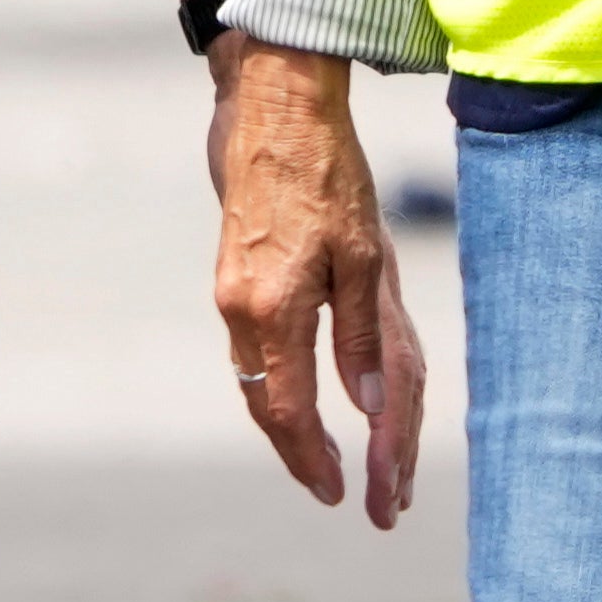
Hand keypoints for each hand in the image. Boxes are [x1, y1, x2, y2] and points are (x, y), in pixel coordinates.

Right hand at [207, 41, 429, 523]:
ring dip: (286, 423)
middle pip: (268, 407)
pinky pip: (252, 352)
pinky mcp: (232, 275)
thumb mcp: (363, 257)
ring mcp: (232, 293)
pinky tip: (293, 392)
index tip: (336, 494)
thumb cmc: (328, 173)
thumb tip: (370, 408)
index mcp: (276, 310)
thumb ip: (362, 335)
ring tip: (317, 453)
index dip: (314, 459)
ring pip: (256, 381)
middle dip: (301, 454)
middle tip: (331, 489)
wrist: (272, 107)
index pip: (291, 412)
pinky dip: (274, 384)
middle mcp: (244, 310)